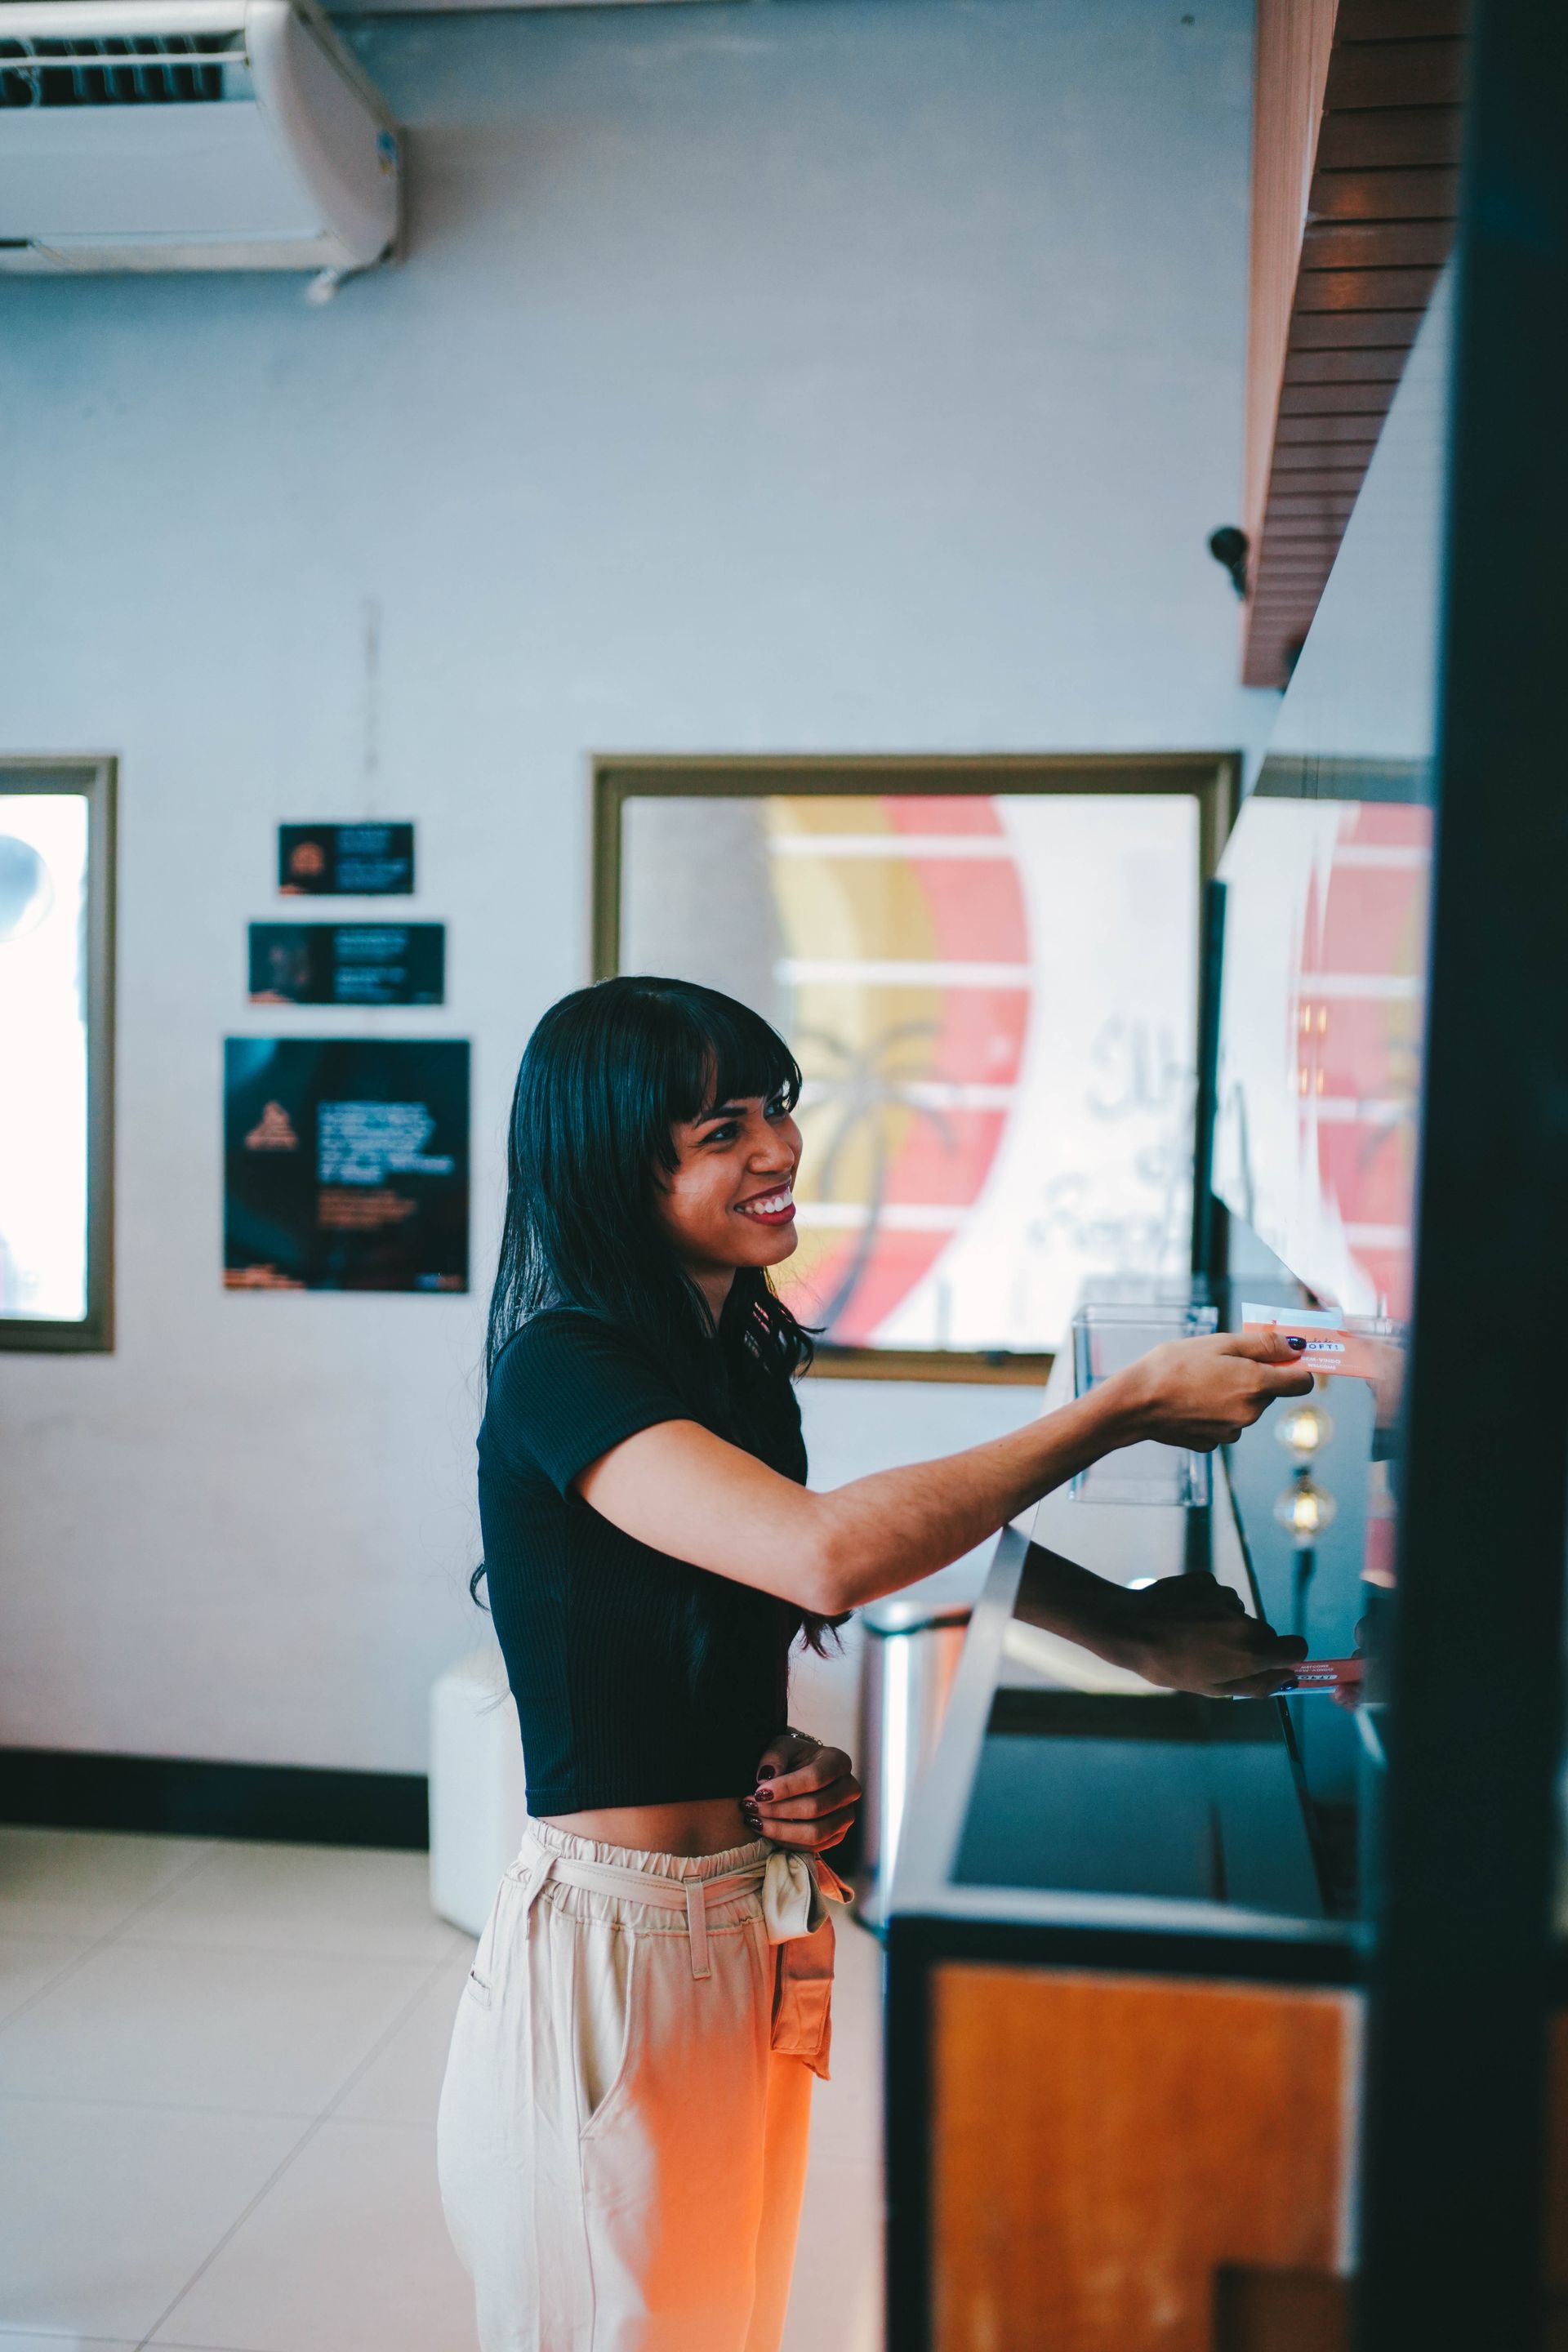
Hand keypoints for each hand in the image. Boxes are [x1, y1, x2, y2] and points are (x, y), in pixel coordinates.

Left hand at [742, 1729, 860, 1852]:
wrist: (801, 1774)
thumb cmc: (792, 1758)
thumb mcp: (781, 1747)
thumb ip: (774, 1757)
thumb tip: (766, 1778)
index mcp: (838, 1761)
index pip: (815, 1778)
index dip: (786, 1788)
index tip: (758, 1793)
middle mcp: (849, 1789)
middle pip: (815, 1808)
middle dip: (778, 1810)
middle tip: (749, 1807)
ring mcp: (846, 1815)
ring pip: (815, 1833)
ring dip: (780, 1830)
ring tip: (753, 1821)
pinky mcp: (837, 1835)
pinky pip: (813, 1847)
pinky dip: (786, 1842)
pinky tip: (765, 1830)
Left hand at [1106, 1575, 1305, 1698]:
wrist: (1130, 1627)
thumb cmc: (1170, 1665)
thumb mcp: (1214, 1688)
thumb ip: (1257, 1684)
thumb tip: (1288, 1677)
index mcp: (1250, 1653)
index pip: (1297, 1648)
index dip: (1288, 1655)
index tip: (1274, 1660)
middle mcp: (1244, 1622)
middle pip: (1266, 1632)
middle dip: (1250, 1643)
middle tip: (1216, 1654)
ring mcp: (1225, 1598)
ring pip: (1238, 1613)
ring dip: (1224, 1623)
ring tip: (1191, 1634)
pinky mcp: (1207, 1580)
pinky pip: (1217, 1595)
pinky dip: (1206, 1604)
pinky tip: (1183, 1614)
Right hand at [1107, 1330, 1314, 1451]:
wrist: (1136, 1402)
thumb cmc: (1174, 1365)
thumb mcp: (1220, 1343)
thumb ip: (1264, 1344)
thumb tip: (1296, 1347)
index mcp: (1257, 1386)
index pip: (1302, 1382)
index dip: (1293, 1366)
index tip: (1279, 1356)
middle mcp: (1250, 1414)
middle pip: (1269, 1393)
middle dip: (1253, 1377)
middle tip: (1220, 1362)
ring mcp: (1231, 1432)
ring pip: (1246, 1408)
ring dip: (1233, 1394)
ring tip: (1200, 1381)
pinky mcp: (1212, 1443)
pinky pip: (1224, 1423)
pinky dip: (1215, 1412)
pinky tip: (1192, 1401)